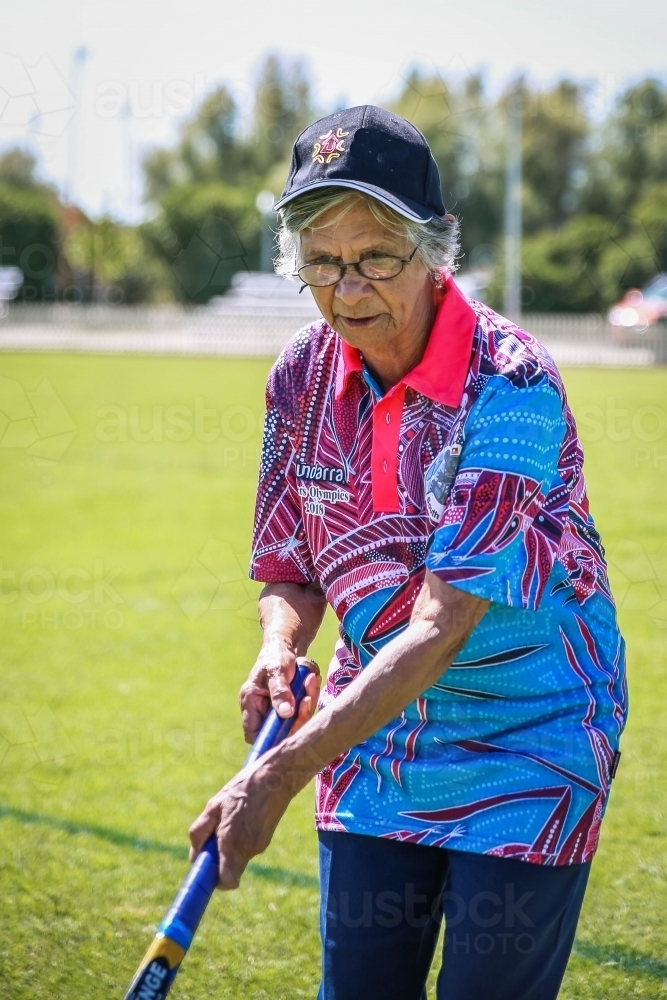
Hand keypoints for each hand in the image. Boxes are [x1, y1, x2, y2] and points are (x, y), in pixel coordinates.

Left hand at [188, 761, 290, 889]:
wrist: (275, 778)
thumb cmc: (241, 789)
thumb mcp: (214, 805)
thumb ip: (200, 832)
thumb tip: (194, 855)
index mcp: (232, 841)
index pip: (227, 881)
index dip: (215, 881)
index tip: (206, 869)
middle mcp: (247, 849)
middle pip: (229, 871)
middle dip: (218, 861)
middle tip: (214, 837)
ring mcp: (258, 846)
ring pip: (236, 859)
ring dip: (228, 847)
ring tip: (230, 819)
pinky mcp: (264, 841)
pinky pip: (245, 849)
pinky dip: (239, 840)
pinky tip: (241, 818)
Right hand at [239, 644, 320, 743]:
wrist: (286, 647)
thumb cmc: (275, 656)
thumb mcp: (277, 670)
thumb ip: (280, 691)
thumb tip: (286, 713)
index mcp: (250, 703)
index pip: (254, 734)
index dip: (270, 739)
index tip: (290, 729)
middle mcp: (262, 711)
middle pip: (279, 732)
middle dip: (298, 718)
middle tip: (307, 699)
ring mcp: (277, 711)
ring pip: (295, 723)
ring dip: (307, 705)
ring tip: (310, 681)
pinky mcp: (291, 708)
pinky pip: (303, 713)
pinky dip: (310, 698)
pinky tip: (311, 680)